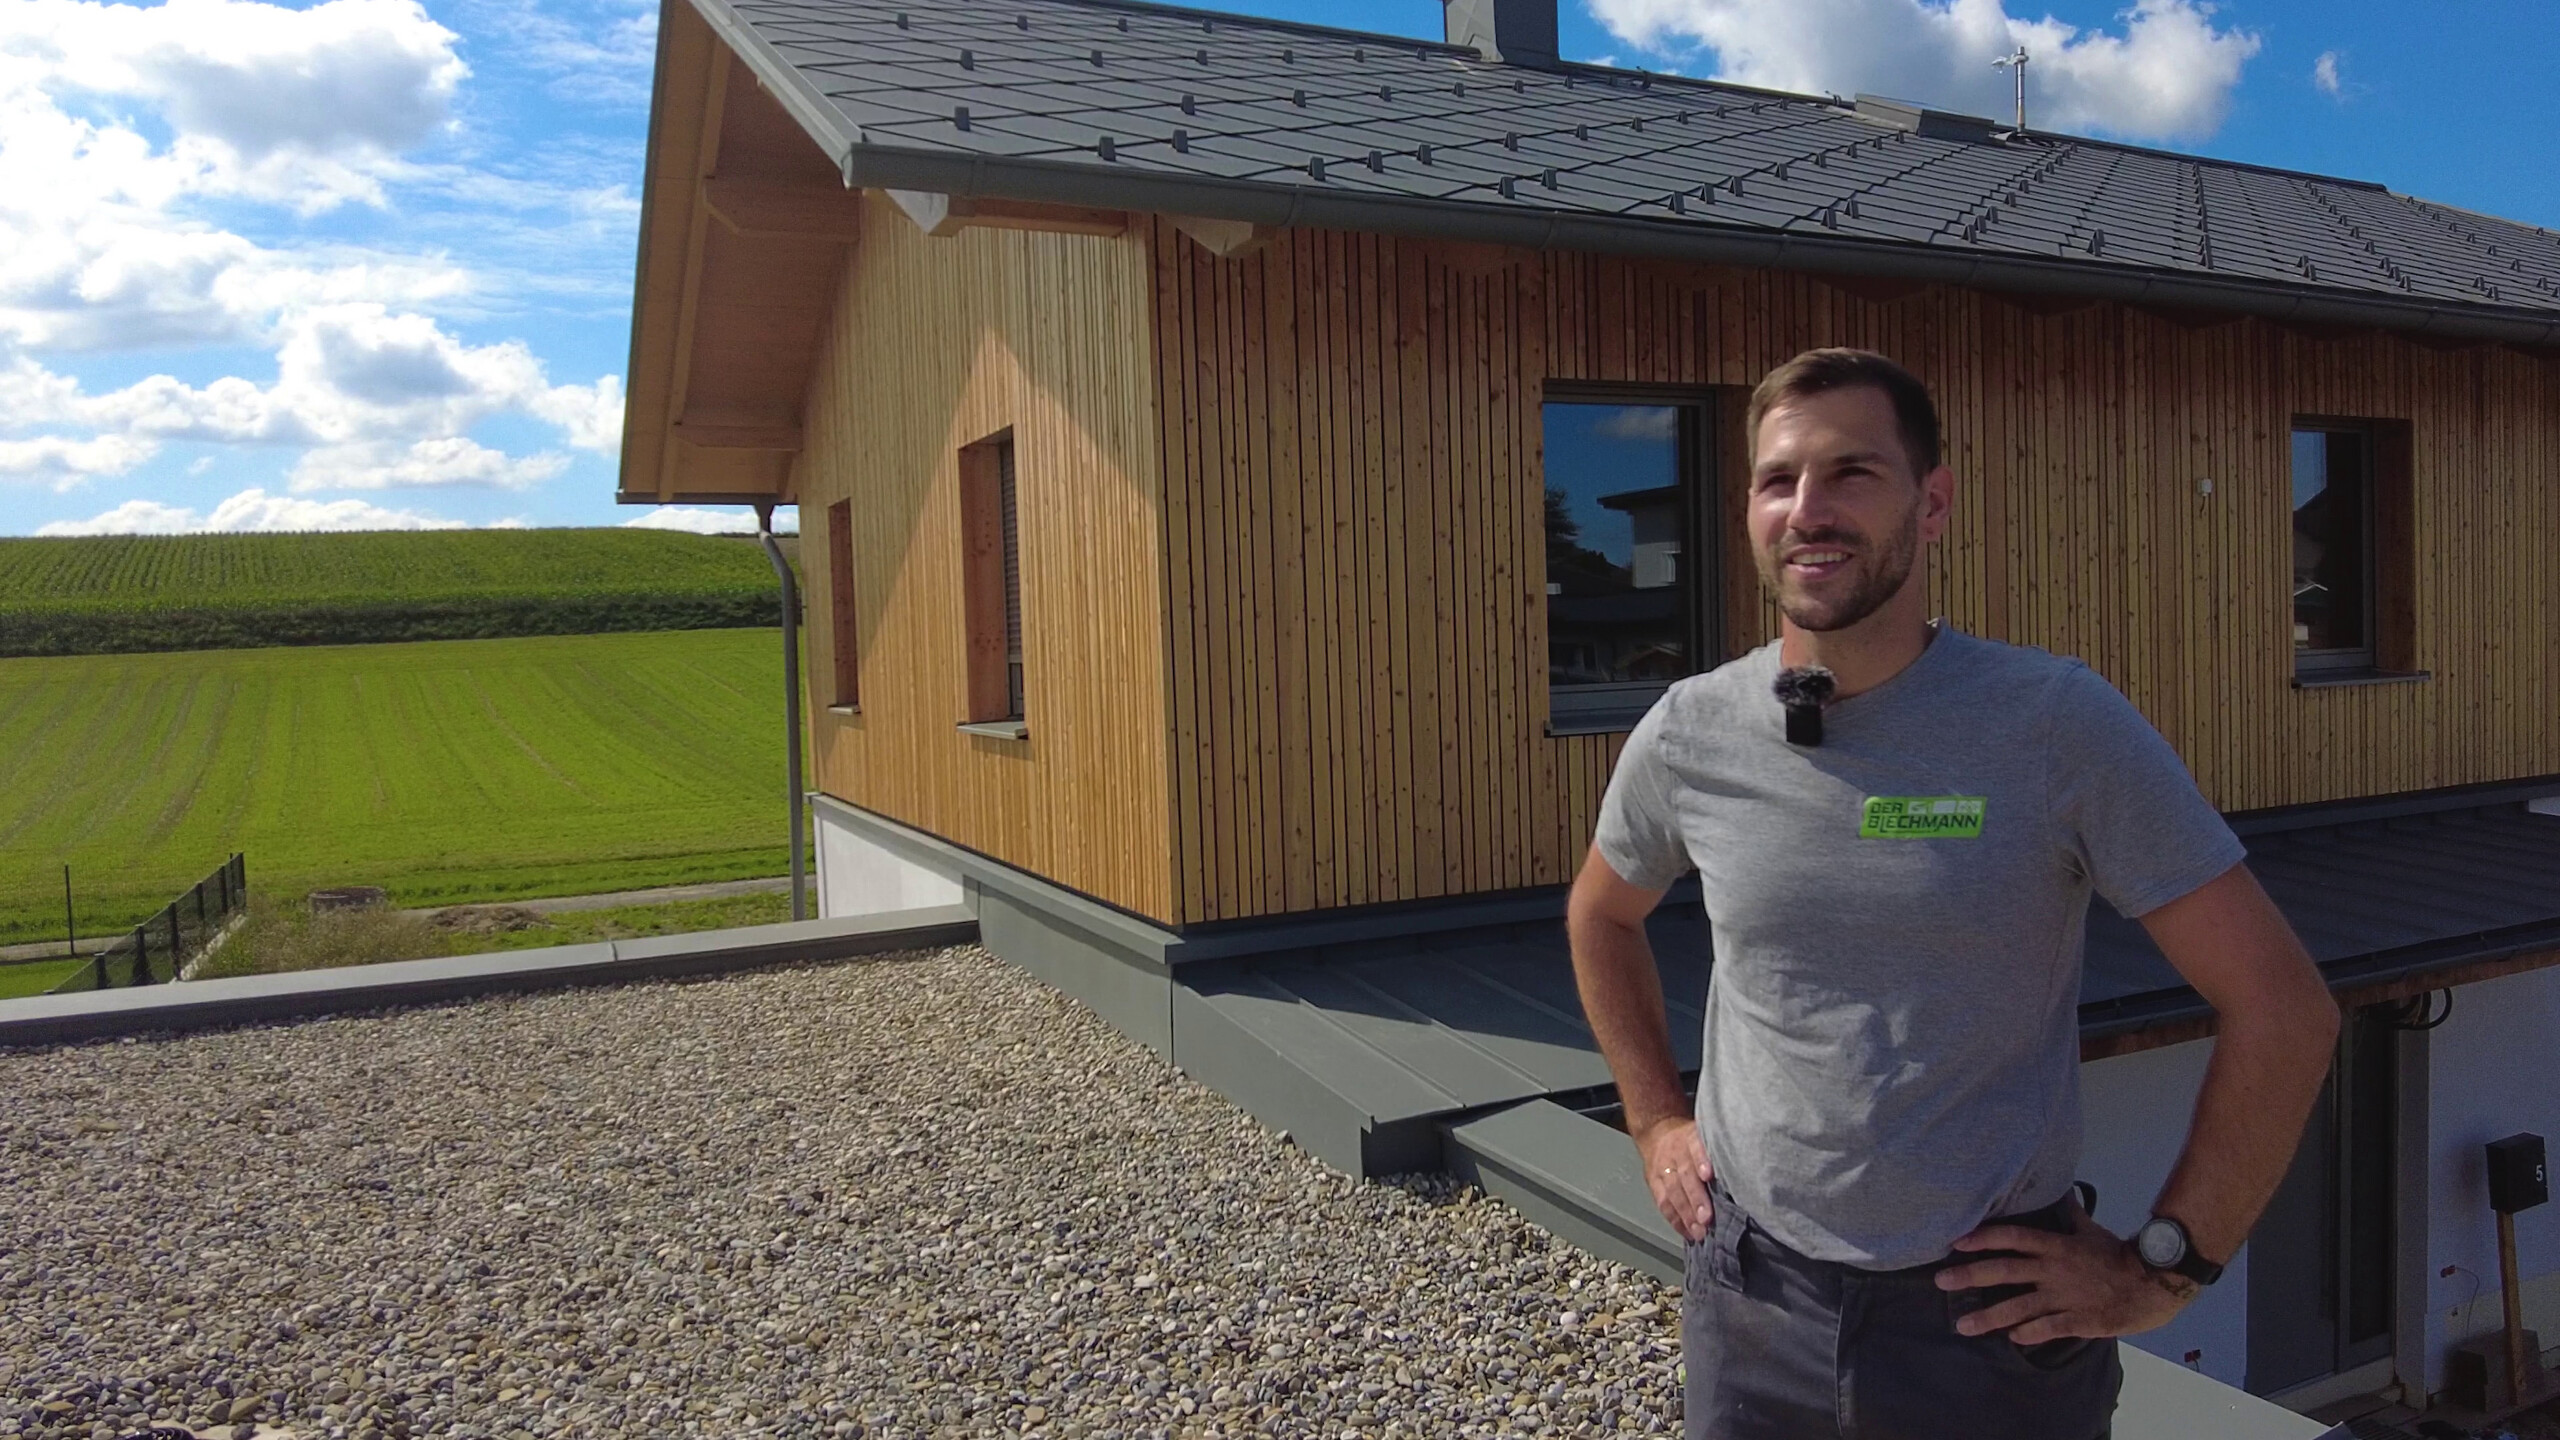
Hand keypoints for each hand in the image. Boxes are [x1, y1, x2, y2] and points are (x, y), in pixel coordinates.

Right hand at [1636, 1117, 1713, 1241]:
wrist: (1656, 1133)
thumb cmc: (1692, 1141)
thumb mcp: (1705, 1135)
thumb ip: (1718, 1152)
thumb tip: (1747, 1174)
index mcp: (1691, 1138)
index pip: (1695, 1148)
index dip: (1701, 1161)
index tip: (1709, 1175)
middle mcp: (1675, 1152)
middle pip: (1685, 1175)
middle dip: (1695, 1198)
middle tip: (1707, 1218)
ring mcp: (1662, 1168)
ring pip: (1672, 1192)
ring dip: (1686, 1214)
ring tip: (1699, 1232)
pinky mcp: (1653, 1183)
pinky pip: (1662, 1203)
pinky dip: (1675, 1220)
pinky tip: (1687, 1232)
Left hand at [1936, 1196, 2195, 1342]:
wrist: (2154, 1282)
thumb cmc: (2119, 1256)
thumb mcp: (2092, 1231)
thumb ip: (2071, 1216)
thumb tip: (2064, 1194)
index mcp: (2055, 1246)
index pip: (2012, 1237)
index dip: (1983, 1238)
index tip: (1956, 1242)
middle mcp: (2053, 1270)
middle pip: (2005, 1270)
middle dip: (1970, 1275)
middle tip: (1941, 1281)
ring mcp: (2065, 1296)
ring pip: (2019, 1306)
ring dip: (1989, 1316)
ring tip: (1962, 1326)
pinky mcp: (2080, 1320)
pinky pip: (2049, 1327)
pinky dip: (2029, 1332)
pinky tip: (2012, 1338)